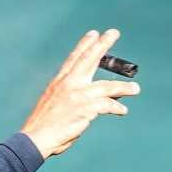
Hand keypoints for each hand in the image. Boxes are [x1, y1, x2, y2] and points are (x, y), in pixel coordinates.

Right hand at [19, 29, 139, 159]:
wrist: (35, 139)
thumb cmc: (42, 127)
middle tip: (114, 32)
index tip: (93, 34)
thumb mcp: (52, 104)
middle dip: (103, 45)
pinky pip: (107, 105)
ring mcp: (77, 95)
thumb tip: (87, 101)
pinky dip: (116, 108)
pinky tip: (122, 110)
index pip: (74, 59)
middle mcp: (68, 84)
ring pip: (107, 86)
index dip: (84, 45)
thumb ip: (68, 97)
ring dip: (123, 88)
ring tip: (136, 88)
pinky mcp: (85, 108)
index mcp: (58, 82)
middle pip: (89, 59)